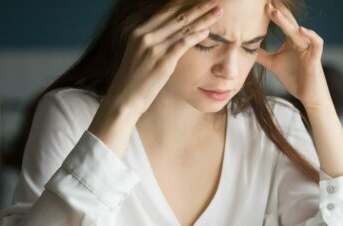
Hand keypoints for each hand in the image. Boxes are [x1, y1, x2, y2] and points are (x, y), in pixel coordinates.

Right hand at [102, 0, 222, 115]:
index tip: (199, 0)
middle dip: (198, 6)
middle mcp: (145, 36)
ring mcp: (153, 48)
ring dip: (203, 18)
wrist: (123, 100)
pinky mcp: (162, 61)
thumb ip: (151, 43)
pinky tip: (208, 32)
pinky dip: (196, 36)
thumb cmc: (133, 81)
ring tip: (218, 12)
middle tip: (215, 0)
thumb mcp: (138, 55)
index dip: (184, 3)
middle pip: (177, 16)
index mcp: (138, 32)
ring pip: (183, 28)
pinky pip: (182, 44)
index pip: (165, 11)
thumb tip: (169, 35)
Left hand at [255, 2, 330, 109]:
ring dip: (286, 22)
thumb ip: (261, 55)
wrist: (307, 95)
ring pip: (298, 31)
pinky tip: (301, 29)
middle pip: (289, 22)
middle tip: (266, 3)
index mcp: (291, 40)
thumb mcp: (272, 64)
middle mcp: (300, 40)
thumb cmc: (293, 77)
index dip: (273, 14)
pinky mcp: (315, 58)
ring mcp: (309, 48)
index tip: (261, 6)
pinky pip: (316, 43)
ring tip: (274, 13)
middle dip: (278, 12)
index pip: (282, 22)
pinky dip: (311, 35)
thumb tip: (245, 47)